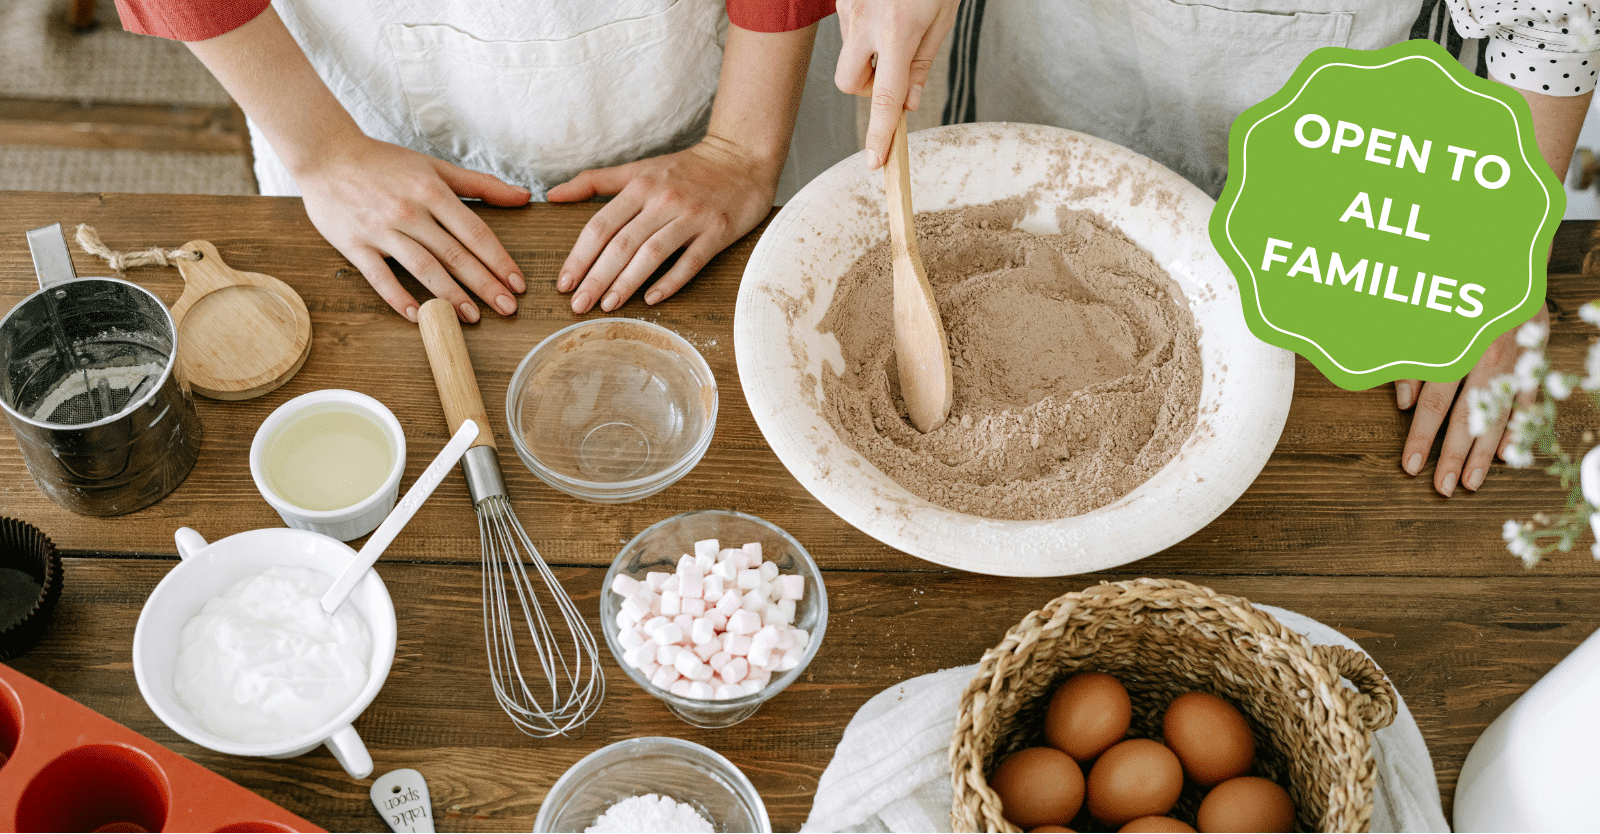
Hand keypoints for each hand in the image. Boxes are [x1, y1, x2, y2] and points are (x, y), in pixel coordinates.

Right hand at [295, 133, 530, 322]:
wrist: (325, 153)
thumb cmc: (384, 162)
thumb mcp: (435, 166)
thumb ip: (480, 184)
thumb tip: (523, 196)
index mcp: (432, 191)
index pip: (475, 232)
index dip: (499, 260)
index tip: (518, 283)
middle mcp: (409, 212)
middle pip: (454, 254)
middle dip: (485, 285)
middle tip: (508, 308)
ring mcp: (381, 229)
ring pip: (423, 268)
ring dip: (450, 296)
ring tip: (473, 318)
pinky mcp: (355, 244)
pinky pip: (380, 277)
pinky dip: (399, 298)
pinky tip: (420, 316)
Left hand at [548, 135, 778, 312]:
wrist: (741, 158)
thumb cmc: (686, 169)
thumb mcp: (638, 169)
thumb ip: (594, 181)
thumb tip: (552, 195)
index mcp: (640, 186)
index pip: (600, 225)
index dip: (579, 256)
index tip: (564, 283)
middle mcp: (663, 200)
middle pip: (622, 244)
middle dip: (596, 277)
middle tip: (578, 305)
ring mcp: (692, 216)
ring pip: (652, 254)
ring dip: (627, 283)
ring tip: (607, 307)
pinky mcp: (717, 231)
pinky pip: (691, 261)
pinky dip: (670, 282)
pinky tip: (651, 300)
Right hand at [834, 0, 958, 167]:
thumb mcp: (940, 18)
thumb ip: (921, 64)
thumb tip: (908, 103)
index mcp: (896, 32)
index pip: (884, 98)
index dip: (880, 134)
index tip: (876, 162)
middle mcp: (865, 22)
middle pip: (849, 83)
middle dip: (866, 87)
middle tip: (890, 71)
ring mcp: (847, 9)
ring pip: (849, 54)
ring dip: (868, 53)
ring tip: (894, 22)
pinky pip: (848, 29)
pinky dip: (865, 30)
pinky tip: (883, 6)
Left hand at [1395, 305, 1547, 495]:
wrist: (1503, 258)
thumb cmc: (1453, 294)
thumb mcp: (1422, 320)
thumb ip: (1412, 361)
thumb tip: (1405, 403)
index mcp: (1455, 346)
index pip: (1434, 403)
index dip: (1420, 437)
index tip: (1409, 466)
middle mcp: (1487, 356)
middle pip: (1467, 416)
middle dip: (1453, 455)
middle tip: (1442, 488)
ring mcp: (1516, 359)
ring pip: (1499, 414)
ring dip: (1484, 452)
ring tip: (1470, 483)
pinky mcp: (1536, 356)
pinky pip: (1528, 398)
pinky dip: (1518, 427)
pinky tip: (1506, 455)